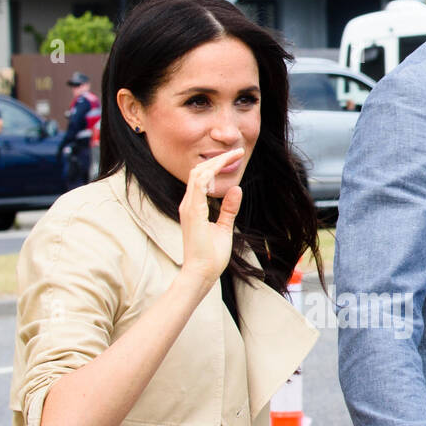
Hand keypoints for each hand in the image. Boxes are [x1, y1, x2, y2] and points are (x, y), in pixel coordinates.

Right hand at [177, 148, 242, 286]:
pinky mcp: (193, 212)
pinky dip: (210, 174)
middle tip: (237, 152)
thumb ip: (228, 209)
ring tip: (233, 156)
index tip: (235, 157)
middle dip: (218, 159)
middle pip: (199, 171)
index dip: (217, 165)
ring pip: (198, 174)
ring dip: (216, 162)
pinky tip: (223, 169)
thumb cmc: (210, 256)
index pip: (202, 177)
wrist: (201, 273)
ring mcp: (188, 207)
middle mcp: (188, 204)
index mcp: (193, 207)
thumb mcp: (224, 228)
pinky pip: (198, 185)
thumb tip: (236, 189)